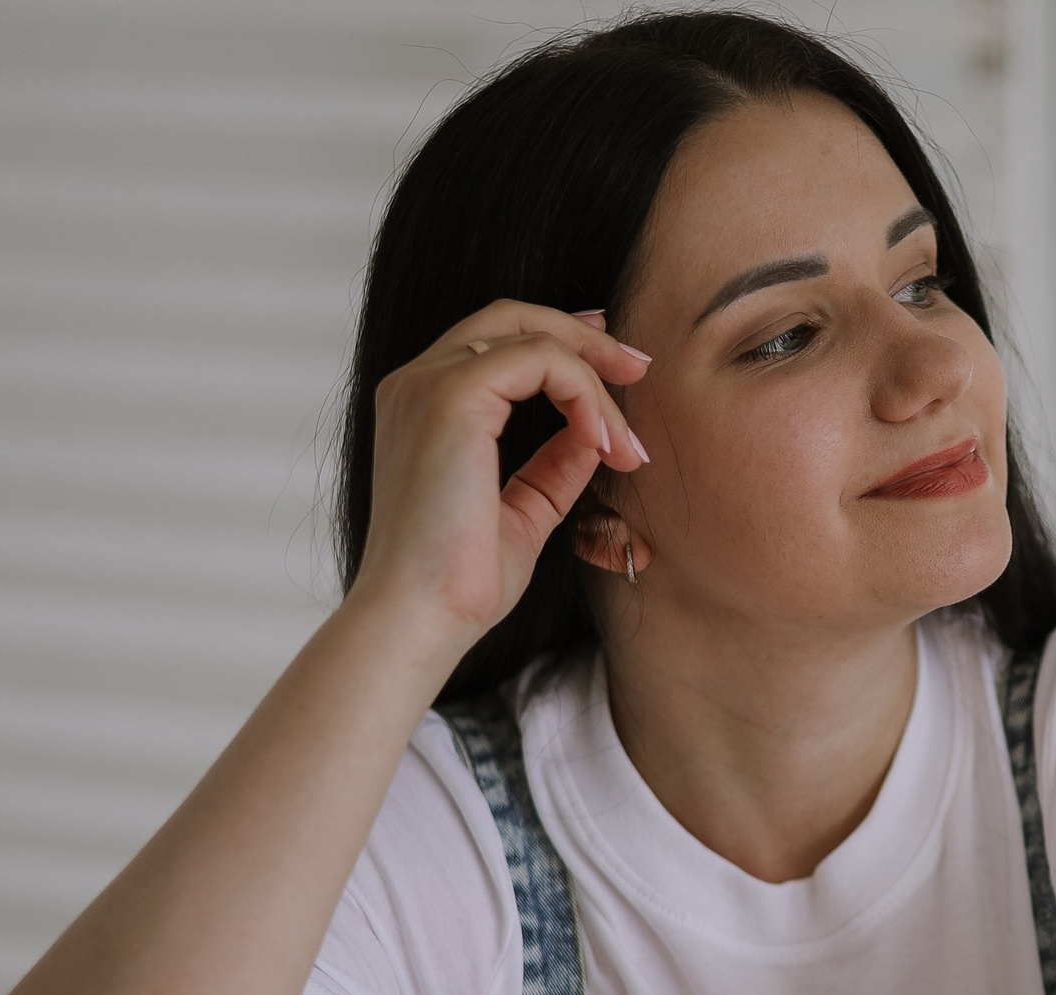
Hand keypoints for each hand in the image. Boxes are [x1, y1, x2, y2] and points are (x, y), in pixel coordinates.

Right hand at [352, 300, 653, 641]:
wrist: (421, 617)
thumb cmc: (460, 582)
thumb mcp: (524, 511)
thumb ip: (554, 465)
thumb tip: (595, 435)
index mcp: (423, 407)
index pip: (495, 342)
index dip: (561, 344)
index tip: (616, 372)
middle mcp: (416, 384)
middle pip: (511, 317)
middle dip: (585, 338)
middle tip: (639, 368)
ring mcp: (428, 385)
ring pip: (533, 337)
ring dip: (596, 381)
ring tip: (629, 444)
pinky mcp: (450, 396)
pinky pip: (539, 360)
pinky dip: (585, 395)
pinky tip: (605, 444)